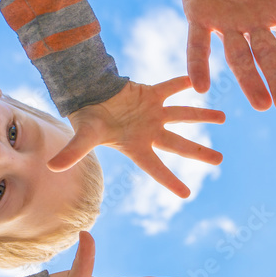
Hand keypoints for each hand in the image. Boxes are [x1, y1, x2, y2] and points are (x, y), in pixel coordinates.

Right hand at [48, 77, 224, 197]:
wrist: (84, 94)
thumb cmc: (85, 118)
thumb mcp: (82, 137)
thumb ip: (73, 152)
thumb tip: (53, 168)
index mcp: (136, 147)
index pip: (156, 168)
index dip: (170, 181)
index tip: (187, 194)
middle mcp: (149, 132)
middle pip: (179, 145)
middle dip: (199, 152)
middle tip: (220, 160)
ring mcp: (152, 113)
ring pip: (183, 115)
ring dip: (202, 116)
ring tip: (222, 117)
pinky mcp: (150, 94)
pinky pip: (171, 88)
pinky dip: (183, 83)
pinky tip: (199, 82)